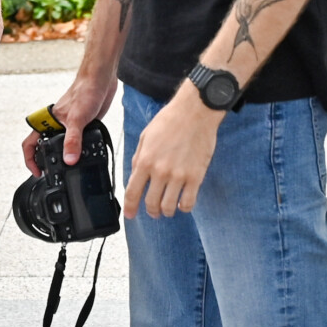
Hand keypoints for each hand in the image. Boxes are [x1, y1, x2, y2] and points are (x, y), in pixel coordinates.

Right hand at [21, 72, 116, 173]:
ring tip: (72, 169)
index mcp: (48, 122)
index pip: (30, 143)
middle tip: (55, 175)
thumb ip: (73, 141)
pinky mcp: (83, 125)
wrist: (100, 80)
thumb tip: (69, 160)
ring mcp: (69, 126)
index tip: (38, 172)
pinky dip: (80, 151)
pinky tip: (88, 155)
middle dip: (48, 162)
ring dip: (65, 157)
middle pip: (45, 147)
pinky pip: (77, 142)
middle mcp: (56, 125)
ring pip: (61, 145)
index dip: (30, 159)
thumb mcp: (77, 120)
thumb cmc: (84, 92)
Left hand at [122, 84, 222, 218]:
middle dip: (151, 211)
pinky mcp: (196, 176)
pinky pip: (189, 202)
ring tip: (168, 207)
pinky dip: (184, 207)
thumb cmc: (170, 120)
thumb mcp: (146, 136)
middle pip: (151, 203)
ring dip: (167, 211)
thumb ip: (139, 157)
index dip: (130, 207)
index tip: (129, 214)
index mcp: (145, 160)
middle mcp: (160, 171)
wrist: (195, 112)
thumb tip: (135, 174)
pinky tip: (182, 203)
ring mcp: (179, 175)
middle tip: (153, 210)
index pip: (133, 192)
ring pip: (169, 207)